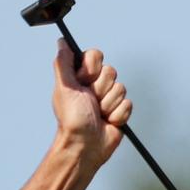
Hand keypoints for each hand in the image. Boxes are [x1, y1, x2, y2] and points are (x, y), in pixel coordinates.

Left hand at [51, 41, 130, 165]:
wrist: (84, 146)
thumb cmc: (72, 120)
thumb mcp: (64, 88)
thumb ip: (63, 63)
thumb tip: (62, 42)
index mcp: (81, 77)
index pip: (96, 56)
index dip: (91, 69)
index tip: (82, 82)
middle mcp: (96, 85)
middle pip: (111, 71)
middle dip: (100, 89)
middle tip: (90, 102)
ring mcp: (109, 98)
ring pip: (121, 88)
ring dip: (108, 104)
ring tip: (98, 115)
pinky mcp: (120, 111)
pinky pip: (128, 104)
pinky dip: (117, 115)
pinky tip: (107, 122)